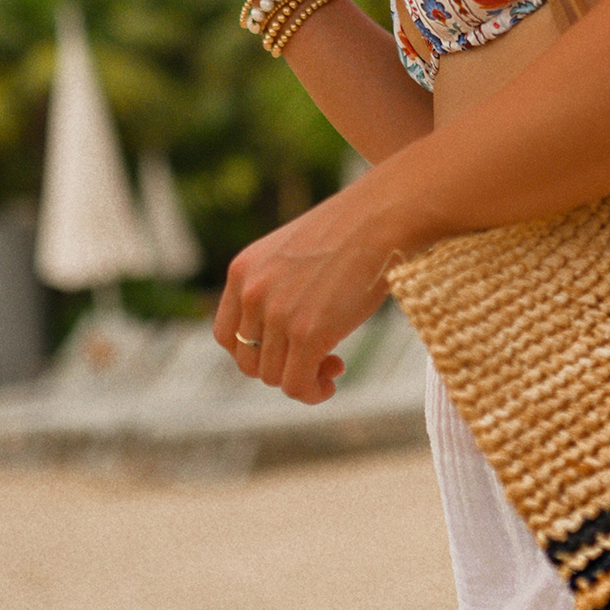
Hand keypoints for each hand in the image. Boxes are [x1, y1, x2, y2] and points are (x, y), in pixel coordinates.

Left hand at [213, 187, 394, 404]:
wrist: (382, 217)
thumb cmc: (351, 232)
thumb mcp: (294, 255)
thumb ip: (277, 289)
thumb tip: (282, 339)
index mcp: (243, 271)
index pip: (227, 335)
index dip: (255, 352)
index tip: (286, 349)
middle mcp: (252, 293)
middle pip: (249, 361)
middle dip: (281, 368)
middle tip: (318, 359)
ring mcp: (277, 314)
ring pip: (273, 377)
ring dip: (303, 380)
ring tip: (332, 364)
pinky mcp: (307, 333)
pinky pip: (297, 385)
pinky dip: (313, 392)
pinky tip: (333, 379)